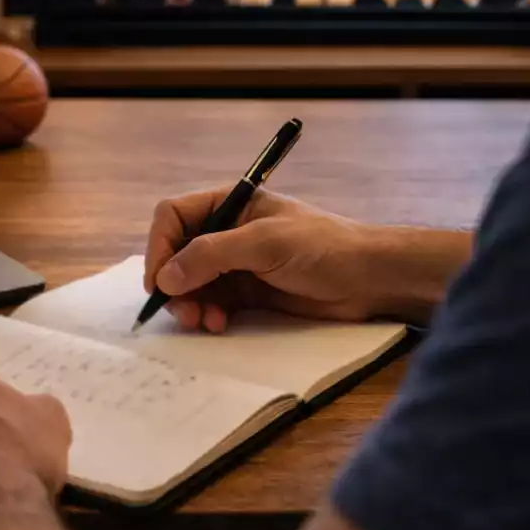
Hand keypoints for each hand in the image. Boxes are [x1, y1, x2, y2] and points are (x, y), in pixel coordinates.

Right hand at [145, 188, 467, 331]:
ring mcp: (238, 264)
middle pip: (177, 254)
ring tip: (204, 322)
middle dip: (174, 283)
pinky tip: (219, 324)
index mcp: (231, 204)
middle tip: (183, 312)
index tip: (160, 281)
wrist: (369, 278)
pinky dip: (208, 315)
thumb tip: (166, 277)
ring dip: (190, 304)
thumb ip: (213, 255)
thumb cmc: (324, 247)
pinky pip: (213, 303)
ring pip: (192, 284)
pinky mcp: (250, 293)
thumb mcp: (266, 243)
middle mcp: (229, 232)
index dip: (160, 246)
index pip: (174, 217)